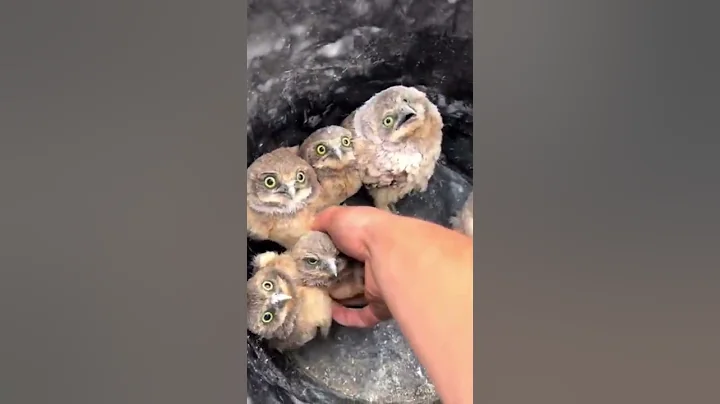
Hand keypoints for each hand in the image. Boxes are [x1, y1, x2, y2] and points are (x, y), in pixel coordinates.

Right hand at [312, 206, 394, 327]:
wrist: (389, 252)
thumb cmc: (363, 230)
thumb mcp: (337, 217)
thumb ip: (323, 221)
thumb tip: (312, 228)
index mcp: (369, 238)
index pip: (348, 246)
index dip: (331, 252)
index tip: (312, 259)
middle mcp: (376, 261)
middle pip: (351, 272)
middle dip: (332, 277)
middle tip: (310, 281)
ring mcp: (380, 284)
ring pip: (357, 295)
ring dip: (338, 298)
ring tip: (314, 297)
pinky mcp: (381, 306)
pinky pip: (363, 315)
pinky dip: (347, 316)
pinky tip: (330, 312)